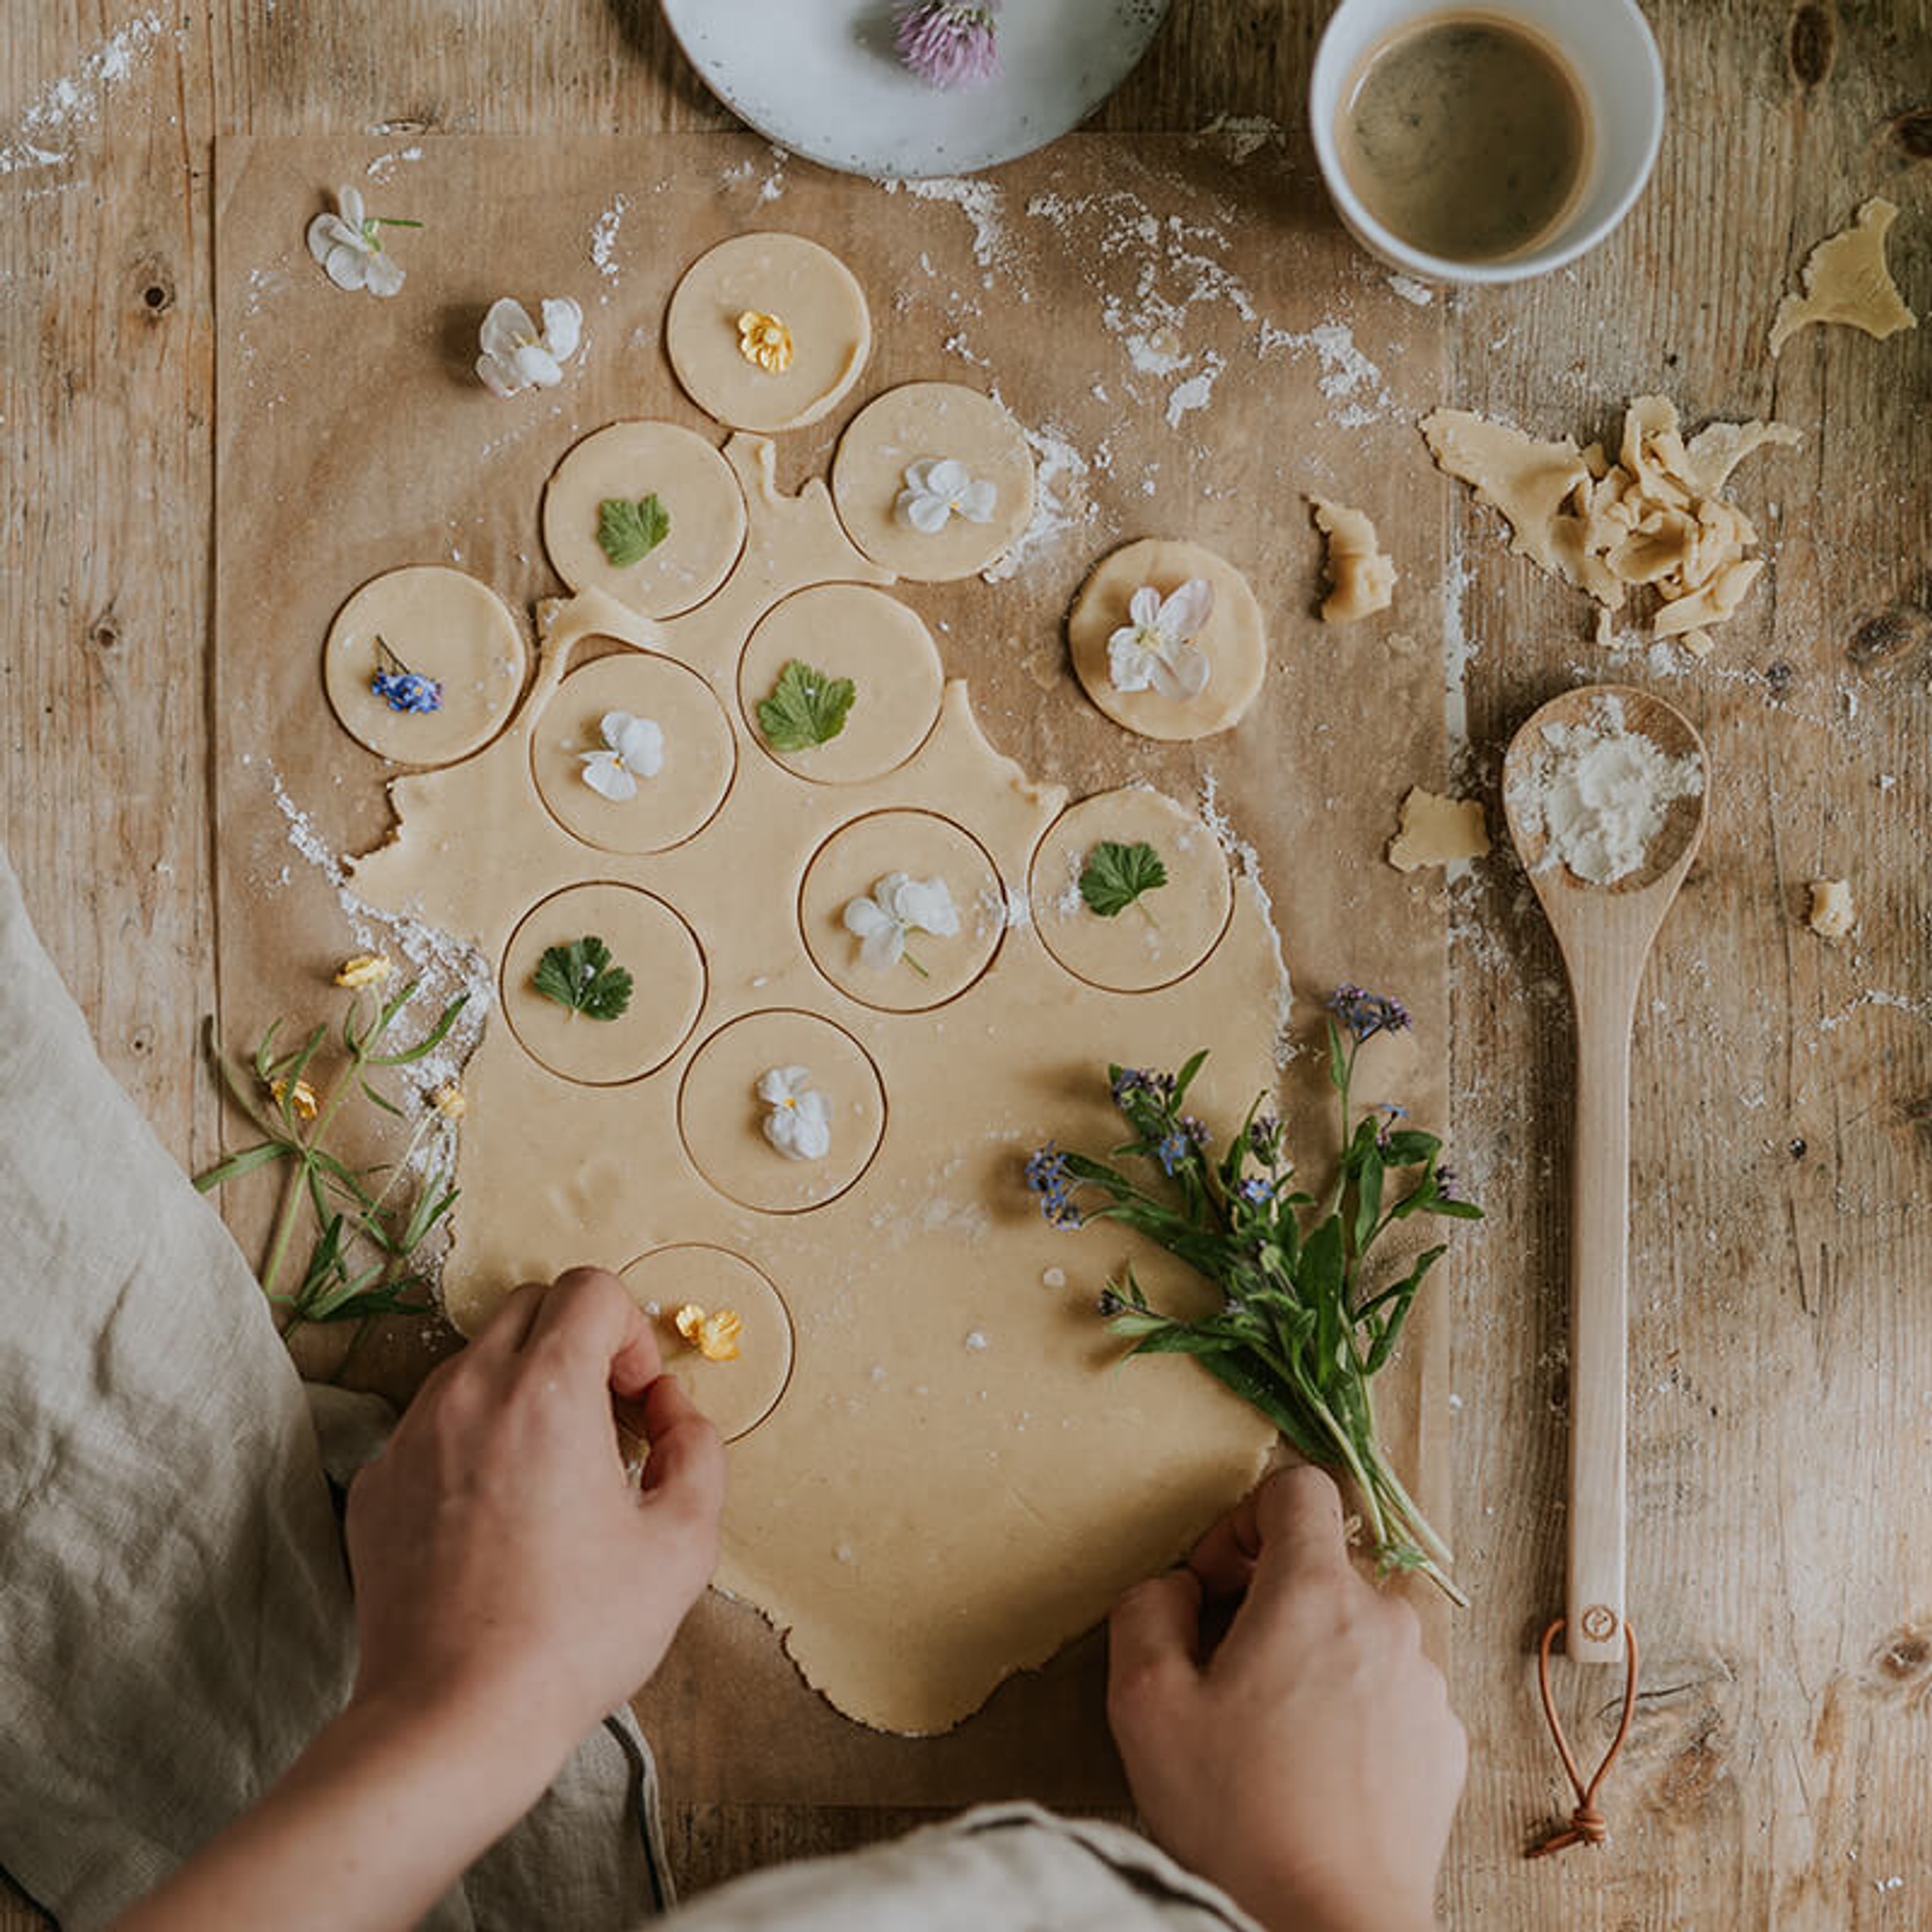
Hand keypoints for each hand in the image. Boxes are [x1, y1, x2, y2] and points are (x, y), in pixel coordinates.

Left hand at [112, 1269, 724, 1931]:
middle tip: (604, 1422)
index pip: (589, 1289)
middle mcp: (468, 1393)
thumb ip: (698, 1451)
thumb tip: (672, 1412)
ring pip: (475, 1362)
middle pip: (528, 1306)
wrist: (452, 1720)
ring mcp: (409, 1437)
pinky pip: (431, 1425)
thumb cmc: (573, 1636)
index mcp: (547, 1392)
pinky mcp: (374, 1485)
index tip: (636, 1402)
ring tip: (552, 1474)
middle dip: (577, 1344)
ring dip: (524, 1389)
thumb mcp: (683, 1544)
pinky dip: (472, 1440)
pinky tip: (496, 1518)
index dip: (630, 1332)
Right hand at [1106, 1467, 1464, 1931]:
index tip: (1217, 1580)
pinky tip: (1311, 1769)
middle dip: (1268, 1597)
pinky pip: (1388, 1691)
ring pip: (1357, 1631)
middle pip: (1324, 1565)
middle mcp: (1385, 1622)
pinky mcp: (1444, 1744)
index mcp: (1315, 1592)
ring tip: (1267, 1731)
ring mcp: (1424, 1685)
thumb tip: (1178, 1588)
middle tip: (1223, 1667)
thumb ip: (1147, 1609)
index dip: (1244, 1519)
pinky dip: (1350, 1709)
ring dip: (1311, 1655)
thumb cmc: (1239, 1816)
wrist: (1330, 1928)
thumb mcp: (1144, 1700)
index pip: (1297, 1488)